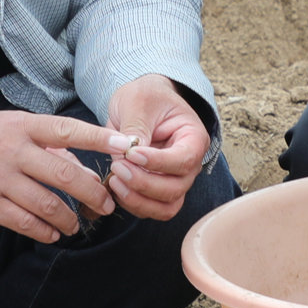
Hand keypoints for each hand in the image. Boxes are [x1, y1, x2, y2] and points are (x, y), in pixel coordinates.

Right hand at [0, 110, 122, 242]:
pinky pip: (25, 222)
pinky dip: (45, 231)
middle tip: (107, 204)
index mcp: (21, 127)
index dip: (98, 138)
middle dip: (93, 193)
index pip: (66, 129)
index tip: (124, 145)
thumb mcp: (10, 128)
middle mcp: (12, 150)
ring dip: (69, 219)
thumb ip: (44, 143)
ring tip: (75, 224)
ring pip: (47, 204)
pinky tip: (52, 234)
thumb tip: (82, 163)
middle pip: (64, 174)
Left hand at [102, 75, 209, 222]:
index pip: (184, 160)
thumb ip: (136, 126)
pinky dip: (132, 203)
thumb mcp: (138, 101)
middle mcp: (189, 164)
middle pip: (175, 189)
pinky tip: (114, 186)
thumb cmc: (145, 97)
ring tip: (114, 180)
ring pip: (165, 207)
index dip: (157, 162)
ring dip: (138, 200)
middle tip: (117, 167)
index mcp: (193, 138)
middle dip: (144, 183)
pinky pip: (150, 209)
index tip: (131, 153)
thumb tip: (129, 154)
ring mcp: (175, 180)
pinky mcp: (157, 190)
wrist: (141, 102)